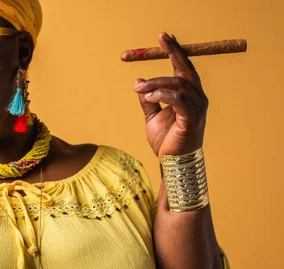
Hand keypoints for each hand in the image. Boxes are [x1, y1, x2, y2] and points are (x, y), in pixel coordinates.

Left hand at [134, 32, 208, 157]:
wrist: (172, 163)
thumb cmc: (166, 142)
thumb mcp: (152, 117)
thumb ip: (147, 100)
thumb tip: (138, 82)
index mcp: (190, 96)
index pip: (183, 69)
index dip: (175, 52)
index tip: (164, 37)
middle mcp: (198, 99)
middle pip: (185, 70)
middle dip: (173, 52)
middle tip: (160, 39)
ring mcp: (197, 108)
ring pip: (177, 84)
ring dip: (156, 83)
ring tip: (139, 88)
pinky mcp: (191, 119)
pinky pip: (178, 99)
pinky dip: (162, 95)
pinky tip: (148, 96)